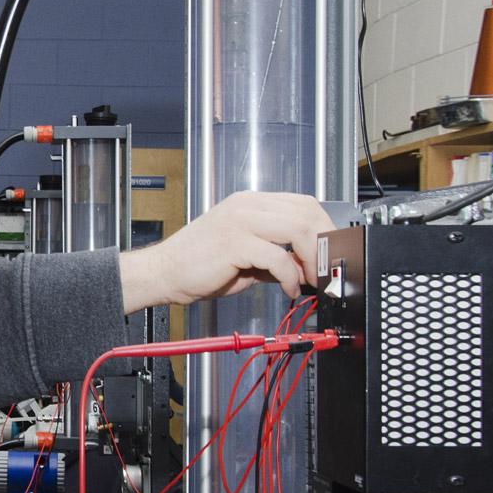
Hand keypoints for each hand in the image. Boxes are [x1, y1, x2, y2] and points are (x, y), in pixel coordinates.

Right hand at [118, 191, 333, 311]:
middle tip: (324, 271)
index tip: (329, 256)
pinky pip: (277, 256)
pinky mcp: (233, 242)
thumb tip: (306, 270)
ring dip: (311, 258)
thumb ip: (276, 258)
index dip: (323, 229)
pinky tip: (288, 288)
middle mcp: (247, 205)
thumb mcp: (246, 258)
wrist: (163, 273)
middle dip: (323, 244)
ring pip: (297, 227)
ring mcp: (240, 220)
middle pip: (306, 212)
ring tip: (309, 280)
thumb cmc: (200, 265)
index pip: (303, 204)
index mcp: (251, 203)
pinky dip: (289, 276)